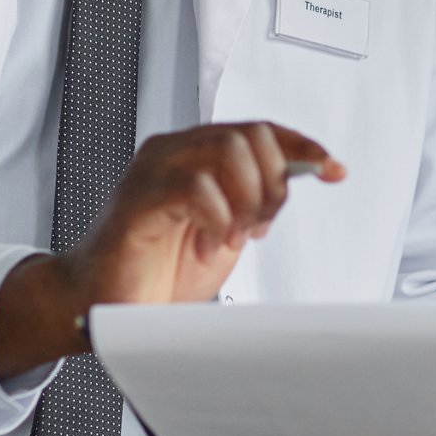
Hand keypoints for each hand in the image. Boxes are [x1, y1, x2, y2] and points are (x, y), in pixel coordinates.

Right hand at [0, 122, 345, 378]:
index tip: (333, 170)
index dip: (302, 146)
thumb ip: (258, 201)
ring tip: (234, 235)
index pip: (259, 130)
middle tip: (261, 224)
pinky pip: (195, 187)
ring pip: (226, 151)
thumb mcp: (229, 231)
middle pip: (250, 135)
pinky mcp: (138, 200)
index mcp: (195, 155)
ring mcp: (153, 172)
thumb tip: (306, 175)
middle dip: (272, 183)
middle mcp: (173, 153)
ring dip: (246, 199)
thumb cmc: (159, 270)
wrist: (103, 305)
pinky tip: (209, 244)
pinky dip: (217, 218)